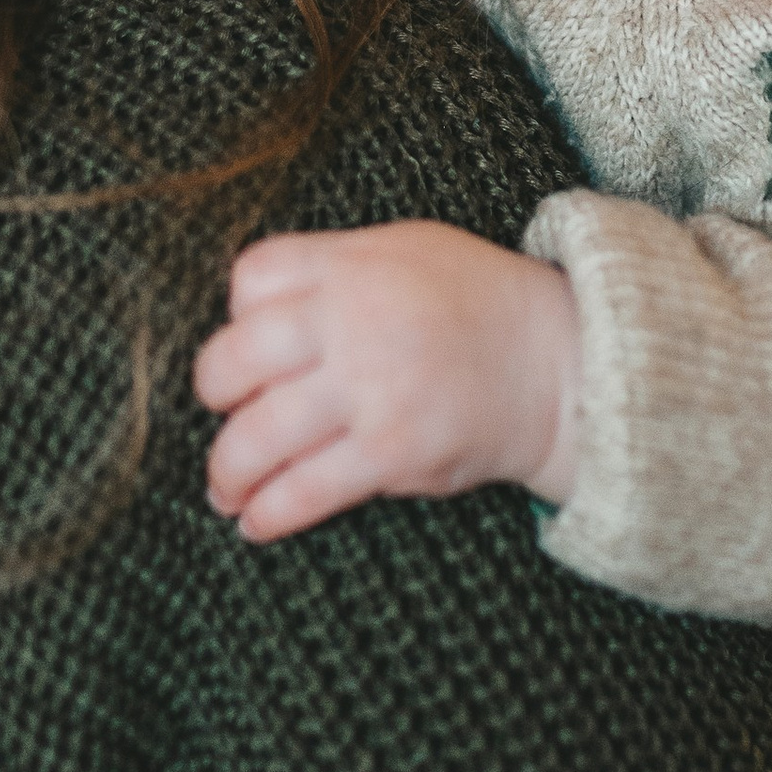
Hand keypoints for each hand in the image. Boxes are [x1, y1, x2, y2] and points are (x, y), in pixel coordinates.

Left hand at [193, 223, 582, 543]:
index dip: (237, 314)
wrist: (557, 364)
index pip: (252, 279)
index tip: (248, 342)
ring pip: (257, 437)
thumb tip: (254, 315)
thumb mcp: (405, 249)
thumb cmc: (475, 303)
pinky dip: (270, 513)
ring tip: (225, 490)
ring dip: (227, 472)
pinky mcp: (390, 452)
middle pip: (233, 359)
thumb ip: (332, 270)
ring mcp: (370, 389)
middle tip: (223, 414)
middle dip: (214, 395)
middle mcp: (352, 322)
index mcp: (351, 266)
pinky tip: (256, 522)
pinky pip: (305, 490)